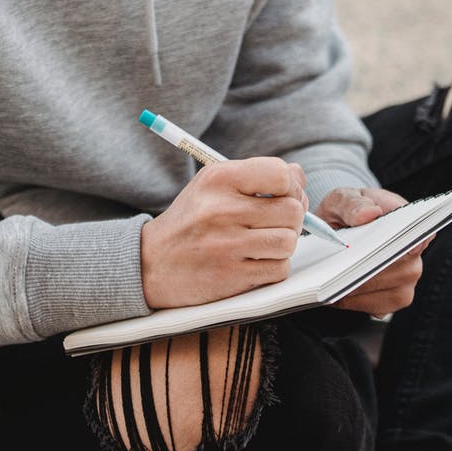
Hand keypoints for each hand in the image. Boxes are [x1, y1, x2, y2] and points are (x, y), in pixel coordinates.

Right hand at [141, 158, 307, 308]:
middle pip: (292, 210)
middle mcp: (223, 210)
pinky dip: (273, 266)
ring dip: (282, 244)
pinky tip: (254, 261)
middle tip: (274, 223)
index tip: (283, 194)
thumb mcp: (212, 186)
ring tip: (262, 243)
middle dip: (290, 218)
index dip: (291, 185)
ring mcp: (228, 245)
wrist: (151, 263)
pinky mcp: (233, 276)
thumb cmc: (191, 221)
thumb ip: (255, 175)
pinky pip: (280, 269)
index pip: (281, 173)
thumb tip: (300, 177)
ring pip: (289, 241)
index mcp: (219, 179)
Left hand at [316, 187, 430, 315]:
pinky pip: (375, 306)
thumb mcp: (342, 199)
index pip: (420, 236)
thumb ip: (353, 203)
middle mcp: (415, 254)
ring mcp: (406, 280)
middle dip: (368, 271)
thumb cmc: (345, 213)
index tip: (378, 251)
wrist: (337, 232)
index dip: (404, 246)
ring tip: (331, 280)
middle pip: (400, 271)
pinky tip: (336, 290)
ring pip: (387, 292)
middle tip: (339, 270)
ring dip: (358, 288)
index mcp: (411, 223)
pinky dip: (354, 300)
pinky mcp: (392, 300)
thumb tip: (369, 213)